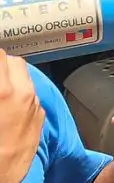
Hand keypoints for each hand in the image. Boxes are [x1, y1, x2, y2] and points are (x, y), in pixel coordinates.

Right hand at [0, 54, 44, 182]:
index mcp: (4, 92)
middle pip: (13, 62)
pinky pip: (31, 95)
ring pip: (24, 78)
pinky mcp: (40, 120)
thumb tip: (0, 86)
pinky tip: (5, 105)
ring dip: (9, 78)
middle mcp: (25, 95)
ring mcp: (35, 107)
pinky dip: (19, 93)